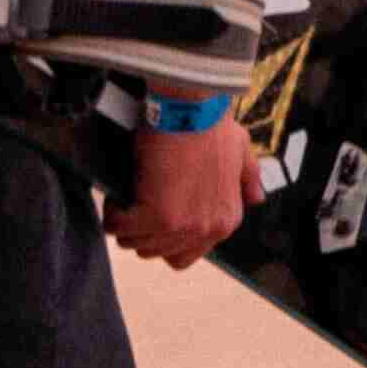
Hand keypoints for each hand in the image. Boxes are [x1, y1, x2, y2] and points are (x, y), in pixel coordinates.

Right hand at [111, 114, 253, 268]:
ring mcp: (184, 227)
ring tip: (129, 194)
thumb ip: (248, 179)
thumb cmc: (211, 126)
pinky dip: (111, 213)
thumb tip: (255, 199)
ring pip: (134, 242)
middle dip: (140, 229)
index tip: (152, 213)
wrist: (193, 112)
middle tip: (136, 201)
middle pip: (155, 251)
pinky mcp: (159, 218)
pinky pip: (118, 229)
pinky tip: (119, 193)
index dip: (161, 236)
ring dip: (124, 221)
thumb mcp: (243, 152)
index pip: (183, 255)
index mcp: (227, 219)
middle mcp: (209, 230)